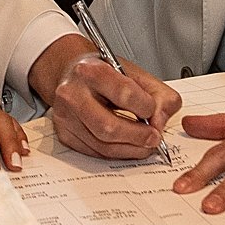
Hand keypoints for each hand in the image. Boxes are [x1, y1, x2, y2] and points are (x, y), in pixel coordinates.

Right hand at [29, 34, 178, 159]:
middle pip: (109, 127)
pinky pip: (95, 152)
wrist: (74, 73)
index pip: (124, 94)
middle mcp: (73, 93)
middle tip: (153, 138)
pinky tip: (126, 145)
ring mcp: (65, 116)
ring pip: (103, 146)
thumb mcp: (135, 73)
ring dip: (130, 149)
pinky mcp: (64, 134)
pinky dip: (116, 153)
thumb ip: (159, 95)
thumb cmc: (104, 73)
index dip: (146, 108)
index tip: (153, 112)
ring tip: (144, 144)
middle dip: (138, 137)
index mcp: (92, 71)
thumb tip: (159, 123)